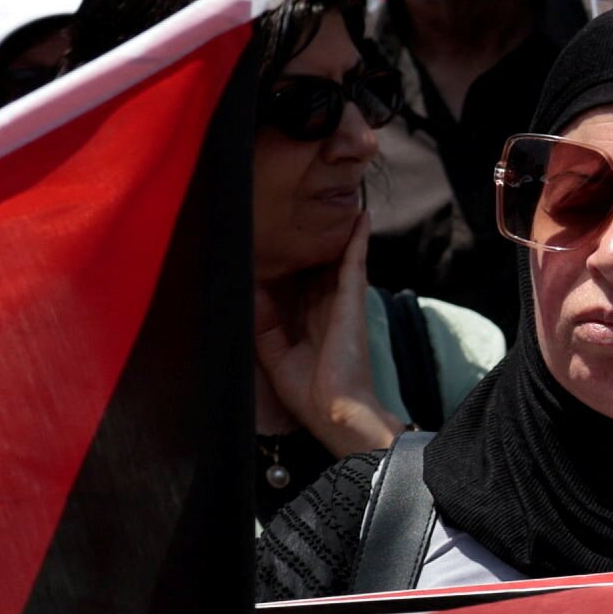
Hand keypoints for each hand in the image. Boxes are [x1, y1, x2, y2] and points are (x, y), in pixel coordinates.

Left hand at [254, 216, 403, 460]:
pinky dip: (358, 239)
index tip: (268, 241)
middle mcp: (326, 309)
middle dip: (306, 243)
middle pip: (313, 267)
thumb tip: (250, 290)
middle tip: (295, 213)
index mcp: (308, 324)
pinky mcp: (352, 298)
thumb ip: (263, 324)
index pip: (294, 286)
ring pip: (333, 258)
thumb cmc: (309, 393)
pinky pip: (355, 261)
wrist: (335, 410)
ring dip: (334, 234)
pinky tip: (361, 217)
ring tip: (336, 203)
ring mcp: (342, 301)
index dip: (283, 264)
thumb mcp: (273, 355)